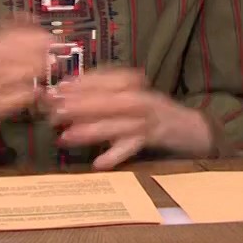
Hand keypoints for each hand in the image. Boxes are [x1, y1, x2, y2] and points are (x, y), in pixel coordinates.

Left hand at [45, 66, 212, 168]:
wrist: (187, 125)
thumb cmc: (149, 110)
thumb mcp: (127, 94)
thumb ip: (101, 92)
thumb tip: (64, 92)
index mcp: (132, 83)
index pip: (104, 79)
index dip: (80, 84)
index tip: (57, 89)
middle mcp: (140, 98)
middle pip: (109, 100)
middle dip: (81, 105)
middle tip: (55, 112)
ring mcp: (148, 119)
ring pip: (117, 124)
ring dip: (91, 130)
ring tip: (66, 136)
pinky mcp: (154, 139)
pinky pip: (133, 147)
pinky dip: (116, 155)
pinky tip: (98, 163)